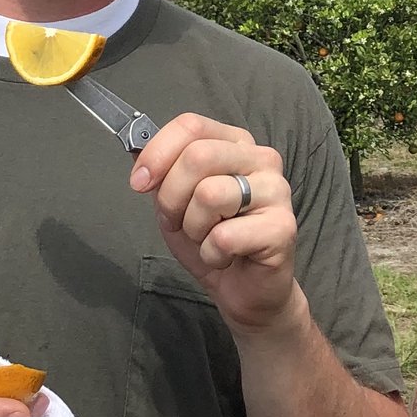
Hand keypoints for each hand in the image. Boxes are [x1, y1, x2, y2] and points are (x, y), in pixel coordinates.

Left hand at [132, 113, 300, 334]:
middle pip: (198, 156)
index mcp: (236, 143)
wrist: (244, 290)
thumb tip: (134, 148)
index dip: (157, 152)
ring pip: (210, 194)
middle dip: (172, 197)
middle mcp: (262, 159)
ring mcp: (277, 191)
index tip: (138, 183)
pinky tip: (225, 257)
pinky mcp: (282, 227)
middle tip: (178, 222)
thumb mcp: (175, 202)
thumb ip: (160, 172)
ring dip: (194, 228)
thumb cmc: (212, 240)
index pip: (192, 126)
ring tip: (207, 239)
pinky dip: (211, 254)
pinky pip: (224, 235)